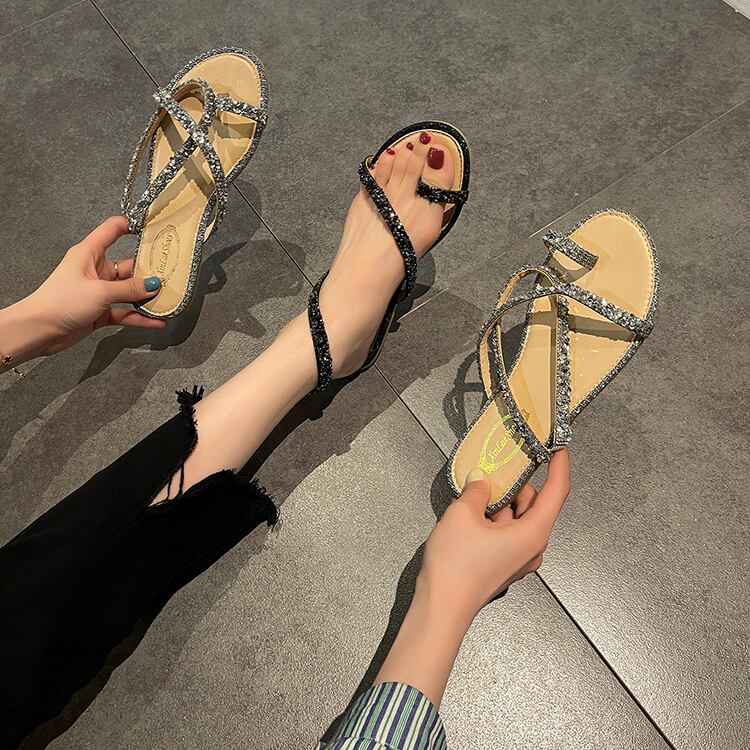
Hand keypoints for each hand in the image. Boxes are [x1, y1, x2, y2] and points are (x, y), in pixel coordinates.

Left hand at [0, 216, 164, 366]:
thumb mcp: (100, 291)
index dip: (132, 225)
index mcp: (90, 254)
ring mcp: (99, 292)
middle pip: (128, 267)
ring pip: (129, 292)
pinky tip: (156, 321)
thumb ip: (130, 289)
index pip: (113, 230)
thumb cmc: (61, 301)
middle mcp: (96, 270)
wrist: (40, 330)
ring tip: (167, 300)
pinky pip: (125, 312)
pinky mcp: (100, 312)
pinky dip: (139, 317)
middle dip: (149, 273)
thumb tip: (154, 285)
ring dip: (146, 298)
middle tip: (171, 276)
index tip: (154, 229)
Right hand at [375, 451, 569, 707]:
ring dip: (504, 500)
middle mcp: (533, 546)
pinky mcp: (504, 565)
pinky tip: (474, 507)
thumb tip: (483, 480)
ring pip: (519, 519)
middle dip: (520, 482)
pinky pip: (508, 532)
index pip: (557, 491)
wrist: (441, 607)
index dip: (560, 466)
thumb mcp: (462, 514)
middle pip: (535, 505)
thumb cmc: (457, 560)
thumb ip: (477, 491)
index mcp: (534, 532)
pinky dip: (496, 516)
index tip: (559, 445)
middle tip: (503, 460)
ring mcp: (520, 558)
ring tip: (482, 482)